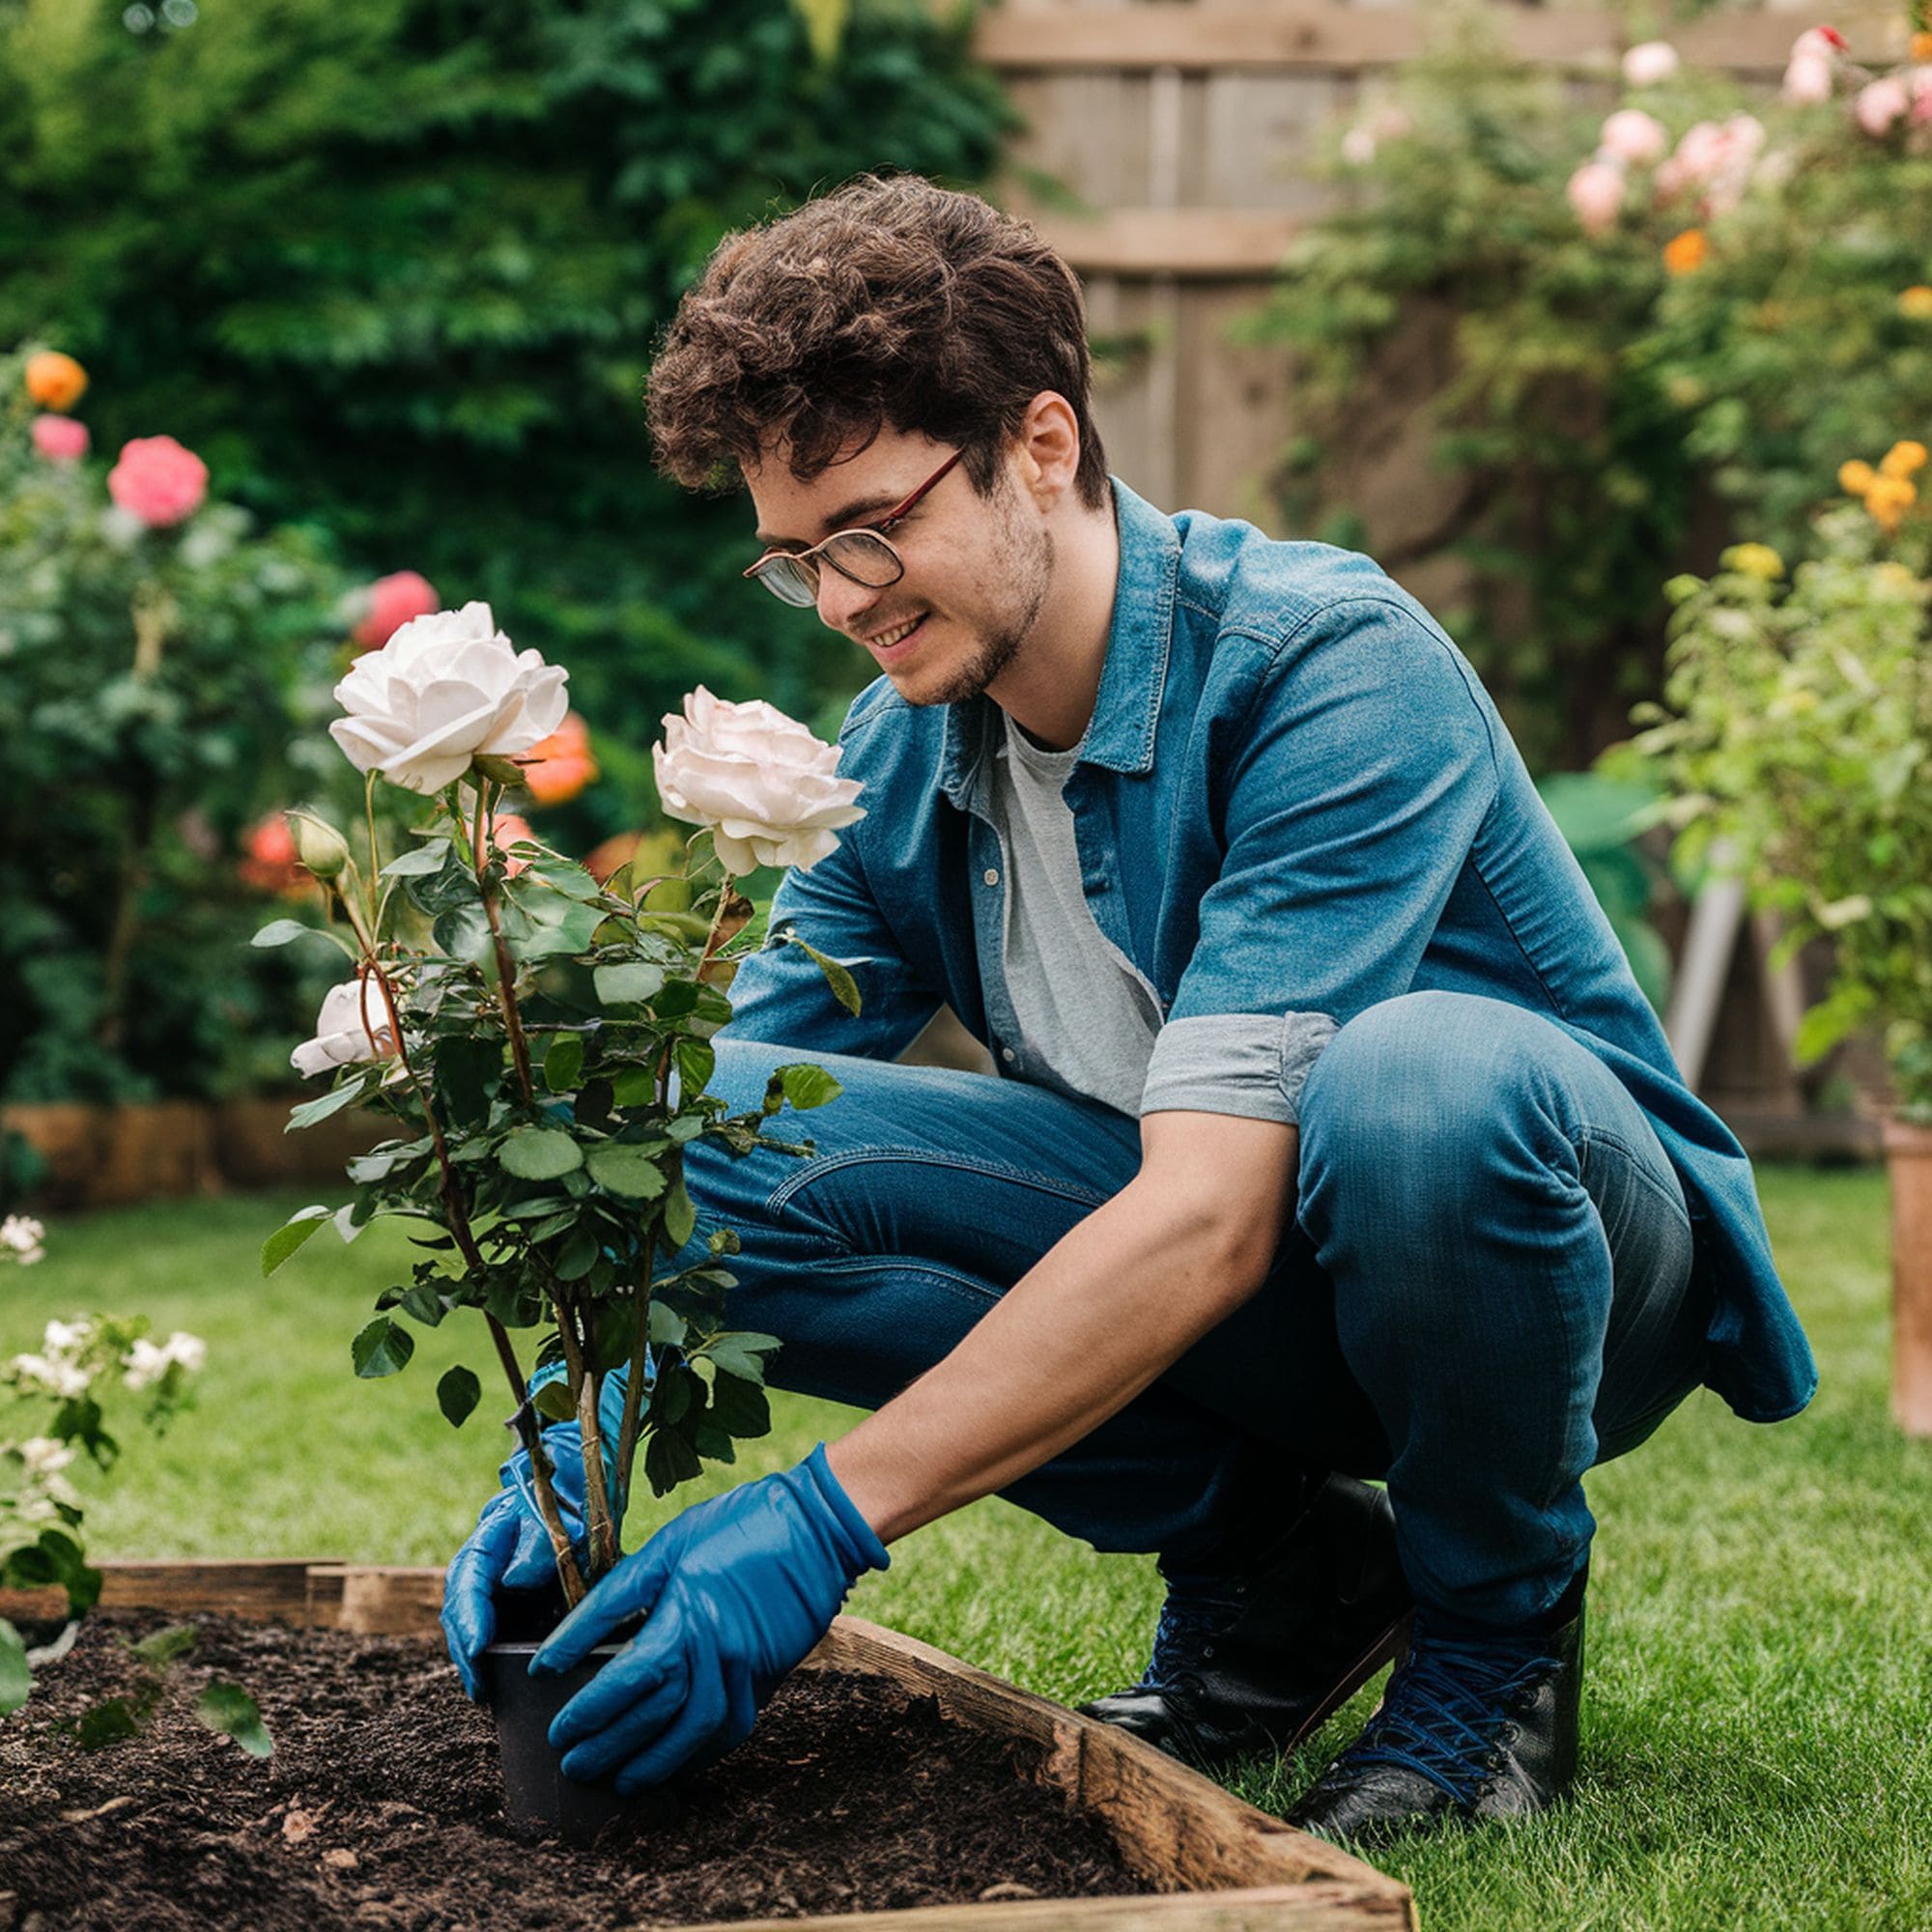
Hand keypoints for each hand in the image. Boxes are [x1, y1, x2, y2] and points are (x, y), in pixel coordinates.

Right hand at [439, 1367, 632, 1699]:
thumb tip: (515, 1580)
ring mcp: (487, 1584)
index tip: (478, 1647)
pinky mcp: (501, 1602)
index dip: (471, 1616)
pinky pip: (486, 1631)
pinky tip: (494, 1683)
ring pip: (467, 1625)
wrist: (574, 1491)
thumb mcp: (559, 1515)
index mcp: (488, 1538)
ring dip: (472, 1659)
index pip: (469, 1580)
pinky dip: (486, 1656)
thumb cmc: (567, 1502)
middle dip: (466, 1651)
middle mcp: (479, 1565)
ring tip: (484, 1693)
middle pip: (459, 1610)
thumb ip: (538, 1544)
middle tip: (480, 1687)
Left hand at [530, 1443, 888, 1790]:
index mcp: (687, 1612)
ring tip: (617, 1780)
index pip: (626, 1678)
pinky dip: (699, 1754)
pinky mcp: (769, 1676)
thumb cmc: (738, 1523)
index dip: (587, 1708)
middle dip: (607, 1746)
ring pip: (693, 1734)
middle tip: (572, 1762)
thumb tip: (566, 1643)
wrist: (817, 1525)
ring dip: (652, 1764)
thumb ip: (616, 1594)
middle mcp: (717, 1651)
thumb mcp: (669, 1545)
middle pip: (654, 1716)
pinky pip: (730, 1730)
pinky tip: (674, 1763)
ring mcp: (748, 1669)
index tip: (557, 1725)